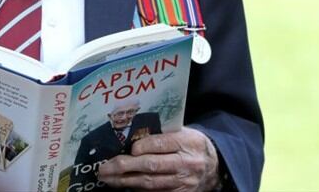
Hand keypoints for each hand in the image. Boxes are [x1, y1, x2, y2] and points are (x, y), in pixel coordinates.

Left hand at [96, 127, 219, 190]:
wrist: (214, 166)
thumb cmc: (191, 145)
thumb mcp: (183, 132)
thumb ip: (162, 133)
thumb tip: (130, 133)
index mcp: (187, 142)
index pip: (163, 144)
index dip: (144, 146)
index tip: (129, 148)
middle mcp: (186, 163)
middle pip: (153, 166)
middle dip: (125, 167)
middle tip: (105, 167)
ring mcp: (183, 182)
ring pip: (151, 183)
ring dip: (125, 181)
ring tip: (107, 178)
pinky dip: (137, 190)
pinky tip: (123, 186)